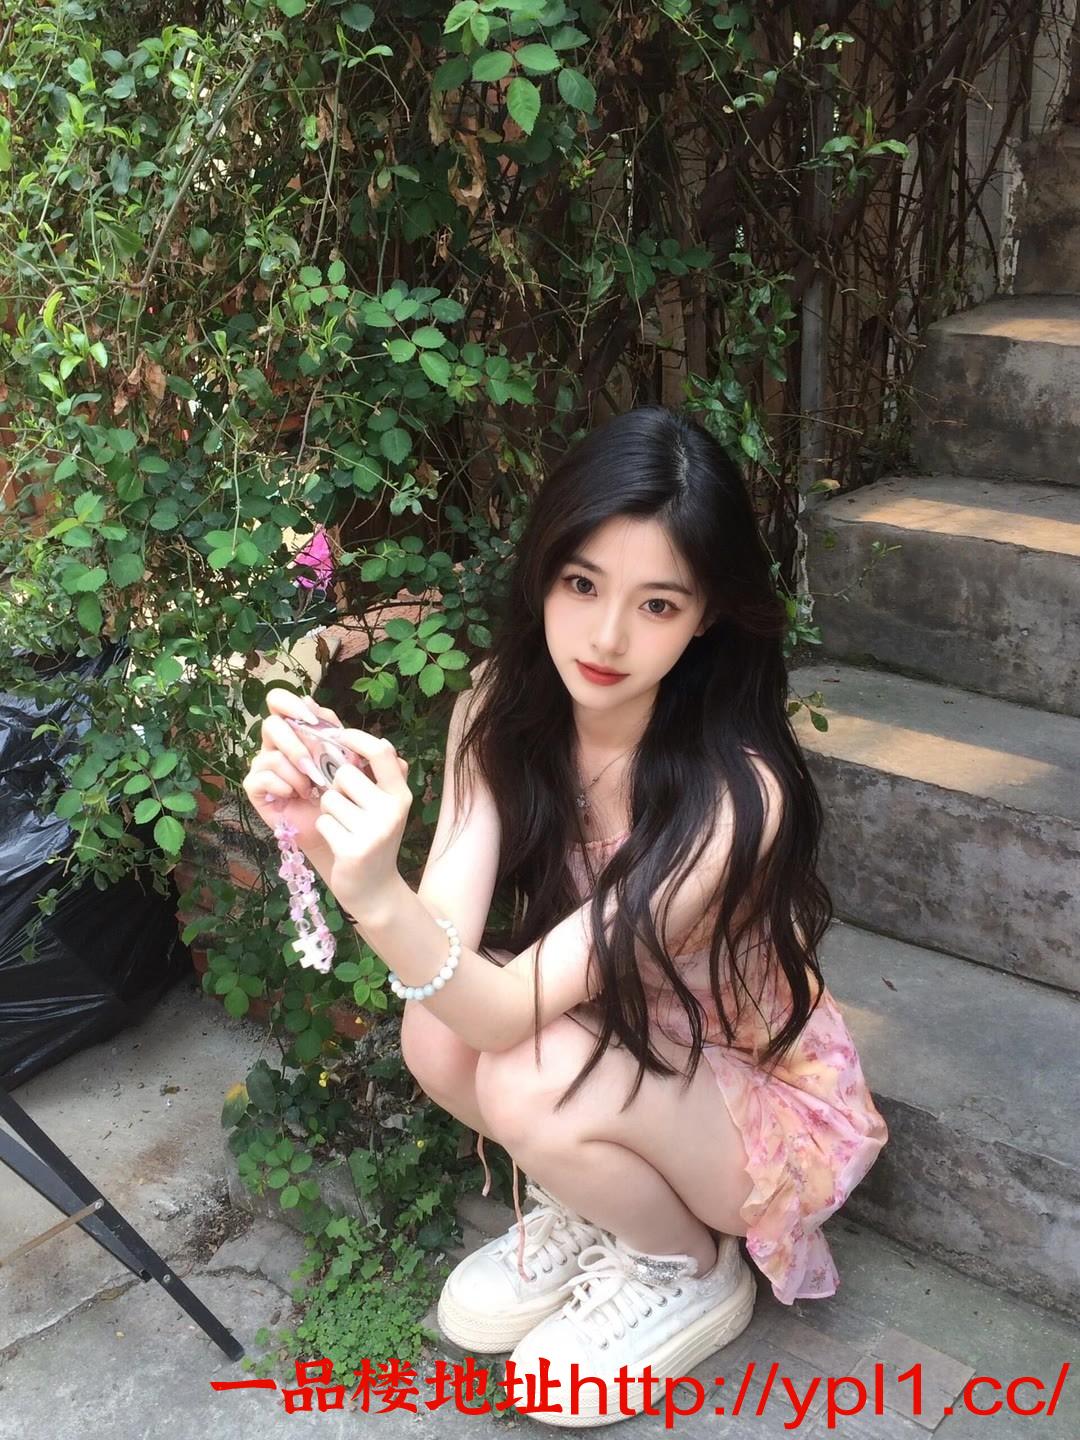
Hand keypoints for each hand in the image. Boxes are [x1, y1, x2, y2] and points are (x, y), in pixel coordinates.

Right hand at [241, 688, 347, 857]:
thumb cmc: (347, 797)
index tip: (313, 720)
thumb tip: (356, 733)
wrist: (338, 831)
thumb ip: (362, 748)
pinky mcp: (256, 788)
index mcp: (300, 731)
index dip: (292, 704)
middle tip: (314, 762)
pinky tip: (297, 795)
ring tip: (313, 786)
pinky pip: (261, 777)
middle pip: (271, 723)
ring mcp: (265, 765)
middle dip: (296, 742)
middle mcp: (279, 744)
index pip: (283, 702)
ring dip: (296, 770)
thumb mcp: (361, 770)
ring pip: (269, 753)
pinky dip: (283, 785)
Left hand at [310, 728, 411, 924]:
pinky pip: (323, 822)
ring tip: (343, 827)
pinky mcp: (354, 850)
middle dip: (336, 788)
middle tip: (345, 808)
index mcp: (401, 795)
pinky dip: (325, 830)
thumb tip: (371, 739)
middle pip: (344, 775)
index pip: (381, 751)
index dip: (356, 738)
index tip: (339, 736)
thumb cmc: (373, 839)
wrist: (375, 890)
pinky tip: (338, 843)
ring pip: (330, 799)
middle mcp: (392, 810)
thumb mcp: (386, 806)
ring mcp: (374, 831)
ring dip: (329, 811)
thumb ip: (379, 774)